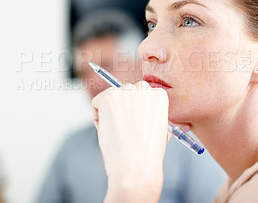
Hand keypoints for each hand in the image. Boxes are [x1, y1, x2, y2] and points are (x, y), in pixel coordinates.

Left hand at [92, 81, 168, 202]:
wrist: (136, 167)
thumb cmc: (148, 154)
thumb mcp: (161, 131)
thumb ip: (154, 115)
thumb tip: (143, 110)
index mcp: (159, 96)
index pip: (141, 92)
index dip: (135, 110)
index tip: (136, 126)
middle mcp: (144, 90)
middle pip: (126, 91)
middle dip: (122, 108)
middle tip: (125, 130)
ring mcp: (126, 92)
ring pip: (111, 97)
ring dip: (110, 113)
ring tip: (119, 133)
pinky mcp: (109, 97)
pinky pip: (96, 102)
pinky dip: (98, 117)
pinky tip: (109, 131)